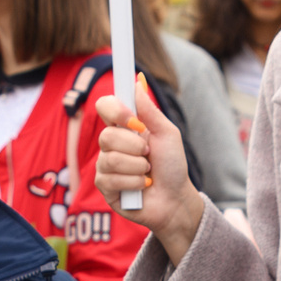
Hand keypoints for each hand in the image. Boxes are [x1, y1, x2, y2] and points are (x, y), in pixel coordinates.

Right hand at [93, 80, 201, 262]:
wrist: (176, 199)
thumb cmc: (172, 166)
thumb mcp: (167, 134)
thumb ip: (151, 110)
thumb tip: (138, 81)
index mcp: (125, 128)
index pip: (105, 107)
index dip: (115, 110)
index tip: (133, 119)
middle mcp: (111, 145)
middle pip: (106, 135)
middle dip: (134, 146)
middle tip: (148, 154)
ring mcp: (105, 166)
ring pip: (110, 159)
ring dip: (137, 167)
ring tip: (147, 172)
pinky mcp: (104, 187)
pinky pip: (110, 179)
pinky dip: (134, 183)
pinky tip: (142, 187)